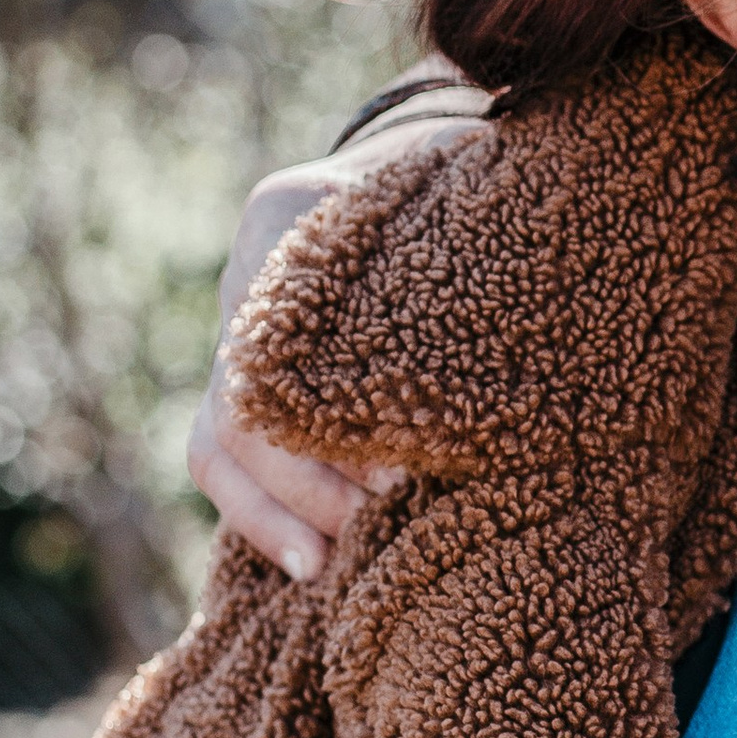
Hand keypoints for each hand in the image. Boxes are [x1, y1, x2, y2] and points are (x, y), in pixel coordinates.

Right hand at [185, 116, 479, 577]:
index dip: (331, 383)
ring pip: (220, 441)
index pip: (280, 299)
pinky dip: (260, 520)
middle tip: (395, 503)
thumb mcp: (456, 169)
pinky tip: (313, 568)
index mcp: (289, 213)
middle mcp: (246, 285)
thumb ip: (473, 186)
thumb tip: (517, 207)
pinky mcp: (235, 400)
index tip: (405, 440)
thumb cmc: (437, 187)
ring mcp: (230, 347)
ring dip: (284, 507)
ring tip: (344, 560)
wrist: (390, 190)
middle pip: (248, 393)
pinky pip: (219, 468)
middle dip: (317, 466)